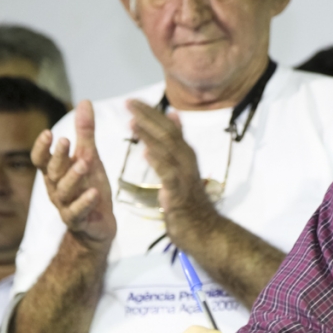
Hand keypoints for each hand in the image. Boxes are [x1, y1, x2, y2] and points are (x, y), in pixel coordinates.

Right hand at [32, 100, 115, 250]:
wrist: (99, 225)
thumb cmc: (90, 188)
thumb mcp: (90, 157)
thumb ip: (85, 133)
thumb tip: (85, 102)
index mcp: (56, 174)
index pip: (41, 160)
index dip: (42, 148)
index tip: (48, 133)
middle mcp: (56, 189)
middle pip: (52, 172)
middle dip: (58, 157)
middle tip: (65, 142)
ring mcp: (65, 206)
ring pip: (63, 191)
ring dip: (72, 177)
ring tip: (84, 163)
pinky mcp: (79, 221)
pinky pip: (77, 212)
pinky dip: (84, 202)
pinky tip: (93, 193)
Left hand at [126, 100, 216, 251]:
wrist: (204, 231)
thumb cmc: (189, 200)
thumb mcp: (182, 167)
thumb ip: (177, 142)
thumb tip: (173, 115)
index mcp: (185, 154)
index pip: (168, 127)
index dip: (151, 113)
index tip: (132, 101)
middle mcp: (187, 160)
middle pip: (167, 133)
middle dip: (148, 117)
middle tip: (129, 103)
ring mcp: (184, 176)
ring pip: (167, 150)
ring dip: (150, 135)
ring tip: (132, 122)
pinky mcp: (179, 193)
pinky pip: (168, 175)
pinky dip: (158, 162)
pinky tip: (145, 153)